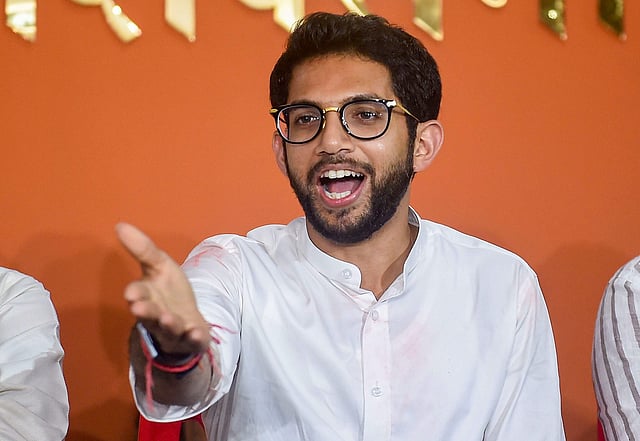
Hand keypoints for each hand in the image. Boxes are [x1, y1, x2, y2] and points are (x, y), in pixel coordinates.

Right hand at [116, 222, 210, 354]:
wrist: (189, 321)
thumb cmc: (170, 293)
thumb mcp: (160, 266)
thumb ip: (143, 249)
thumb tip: (119, 225)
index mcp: (147, 297)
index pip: (138, 294)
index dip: (135, 294)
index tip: (131, 293)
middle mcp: (157, 316)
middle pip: (150, 315)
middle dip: (146, 312)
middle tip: (139, 308)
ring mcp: (174, 330)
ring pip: (169, 328)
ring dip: (168, 324)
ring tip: (168, 319)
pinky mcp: (192, 339)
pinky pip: (193, 341)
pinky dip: (195, 338)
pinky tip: (197, 334)